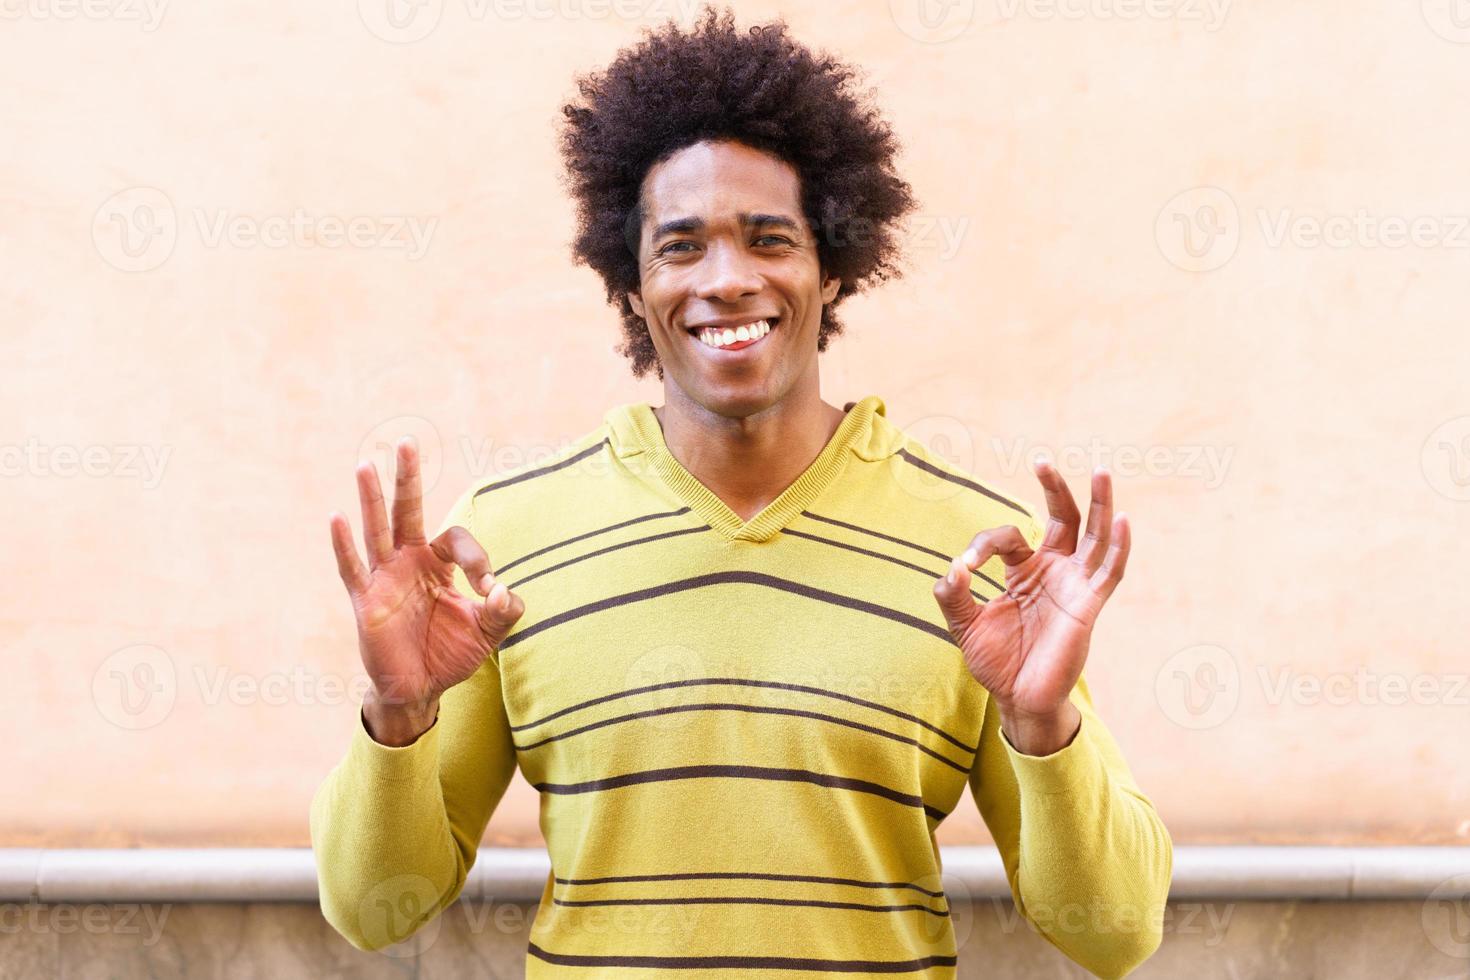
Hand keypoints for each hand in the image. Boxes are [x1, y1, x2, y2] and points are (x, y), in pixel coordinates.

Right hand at [329, 438, 523, 744]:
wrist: (420, 691)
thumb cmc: (450, 655)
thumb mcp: (487, 632)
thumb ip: (504, 611)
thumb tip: (505, 591)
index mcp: (436, 564)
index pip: (454, 539)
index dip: (477, 558)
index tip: (489, 589)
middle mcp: (407, 563)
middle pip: (406, 511)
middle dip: (407, 479)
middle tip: (407, 443)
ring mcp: (383, 579)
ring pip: (377, 530)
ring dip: (371, 499)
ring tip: (366, 465)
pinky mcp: (365, 601)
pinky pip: (353, 568)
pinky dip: (344, 544)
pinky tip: (337, 517)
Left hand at [932, 459, 1129, 754]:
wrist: (1019, 700)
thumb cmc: (997, 663)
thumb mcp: (965, 626)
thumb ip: (952, 596)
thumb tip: (950, 568)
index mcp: (1025, 571)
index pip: (1008, 537)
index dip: (984, 543)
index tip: (964, 565)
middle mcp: (1054, 572)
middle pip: (1064, 519)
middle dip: (1055, 489)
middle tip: (1041, 460)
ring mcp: (1074, 586)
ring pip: (1095, 535)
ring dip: (1101, 504)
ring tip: (1101, 470)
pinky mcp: (1089, 605)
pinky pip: (1109, 570)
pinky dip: (1118, 545)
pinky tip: (1121, 519)